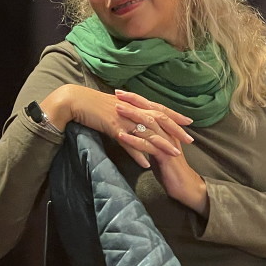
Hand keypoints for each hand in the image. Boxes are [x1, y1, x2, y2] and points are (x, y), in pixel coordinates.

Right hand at [41, 85, 193, 169]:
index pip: (159, 109)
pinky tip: (146, 164)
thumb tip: (139, 122)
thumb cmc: (94, 104)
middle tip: (190, 141)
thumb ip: (130, 114)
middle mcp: (132, 109)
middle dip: (176, 130)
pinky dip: (137, 153)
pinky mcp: (113, 127)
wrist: (75, 100)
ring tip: (174, 155)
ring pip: (147, 132)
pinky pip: (128, 142)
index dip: (175, 115)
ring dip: (161, 144)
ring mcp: (123, 118)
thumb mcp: (116, 107)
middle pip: (159, 119)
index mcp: (134, 104)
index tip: (189, 122)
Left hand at [112, 89, 209, 215]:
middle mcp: (169, 133)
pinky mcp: (165, 156)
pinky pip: (148, 145)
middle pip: (151, 112)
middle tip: (117, 95)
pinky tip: (120, 136)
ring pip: (149, 125)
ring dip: (132, 117)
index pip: (152, 109)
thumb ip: (151, 140)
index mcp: (167, 130)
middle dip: (134, 103)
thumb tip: (138, 132)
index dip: (137, 100)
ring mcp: (168, 143)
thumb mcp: (160, 151)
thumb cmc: (170, 170)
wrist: (185, 186)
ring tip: (117, 109)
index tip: (121, 93)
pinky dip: (133, 140)